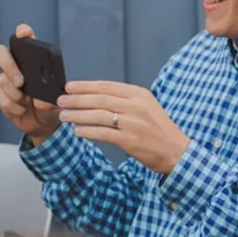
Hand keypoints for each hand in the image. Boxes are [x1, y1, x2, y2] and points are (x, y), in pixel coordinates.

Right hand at [0, 24, 61, 144]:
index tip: (23, 33)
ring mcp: (6, 79)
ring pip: (0, 79)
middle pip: (0, 52)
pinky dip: (11, 105)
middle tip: (21, 81)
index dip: (22, 32)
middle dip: (8, 65)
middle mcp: (16, 64)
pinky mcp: (1, 94)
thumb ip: (51, 99)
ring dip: (14, 93)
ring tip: (26, 102)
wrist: (44, 122)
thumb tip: (40, 102)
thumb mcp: (57, 99)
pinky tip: (21, 109)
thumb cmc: (52, 103)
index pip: (25, 38)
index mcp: (33, 58)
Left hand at [57, 81, 190, 175]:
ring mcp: (133, 123)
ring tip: (64, 115)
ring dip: (78, 115)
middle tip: (61, 100)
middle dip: (77, 99)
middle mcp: (136, 106)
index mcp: (139, 94)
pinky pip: (103, 133)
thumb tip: (97, 97)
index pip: (107, 86)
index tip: (69, 86)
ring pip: (98, 115)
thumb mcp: (146, 107)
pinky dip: (88, 131)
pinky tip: (77, 131)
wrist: (176, 151)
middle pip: (99, 99)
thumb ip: (126, 100)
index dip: (85, 86)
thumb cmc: (159, 130)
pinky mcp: (130, 139)